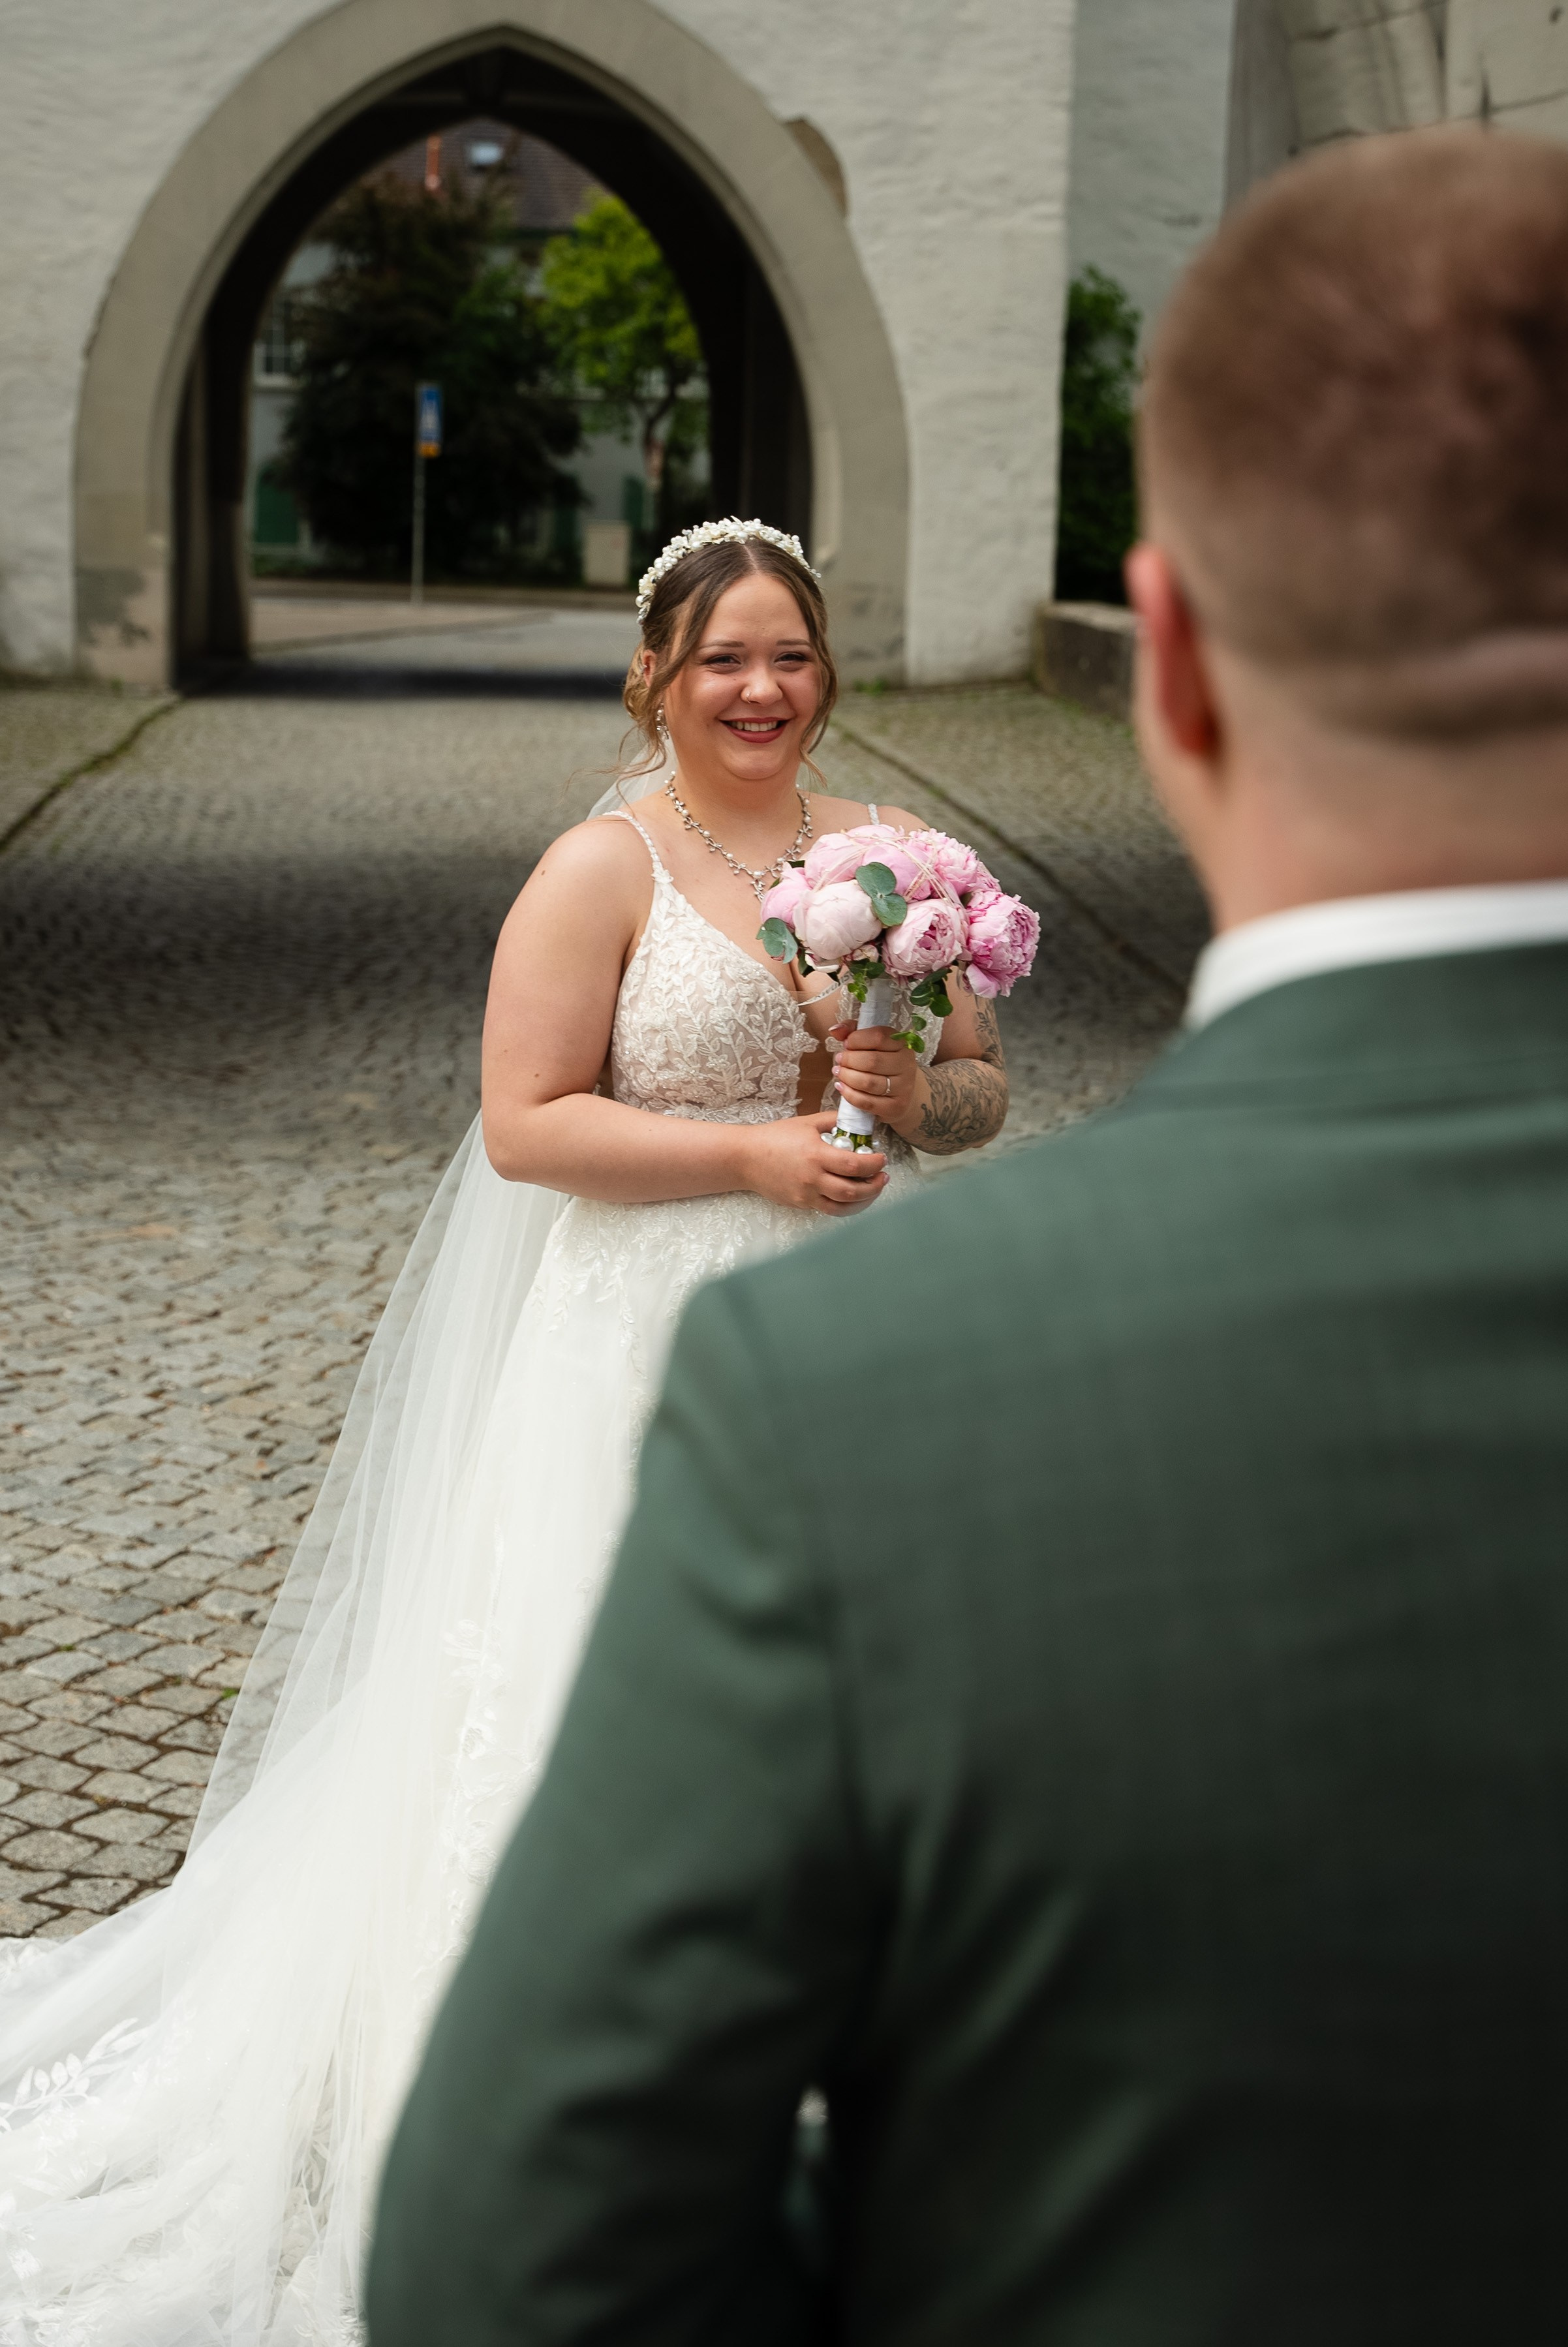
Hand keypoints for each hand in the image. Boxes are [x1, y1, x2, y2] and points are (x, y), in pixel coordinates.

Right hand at [739, 1113, 887, 1215]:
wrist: (746, 1157)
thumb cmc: (774, 1138)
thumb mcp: (805, 1123)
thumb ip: (831, 1120)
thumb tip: (854, 1120)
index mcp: (816, 1155)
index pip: (854, 1164)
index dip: (874, 1164)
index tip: (882, 1159)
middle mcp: (812, 1178)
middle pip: (853, 1191)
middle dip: (874, 1186)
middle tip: (882, 1177)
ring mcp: (806, 1194)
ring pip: (842, 1207)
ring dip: (863, 1201)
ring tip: (872, 1190)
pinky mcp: (800, 1204)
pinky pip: (827, 1209)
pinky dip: (844, 1205)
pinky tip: (851, 1196)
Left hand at [829, 1023, 923, 1132]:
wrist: (901, 1092)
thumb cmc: (882, 1064)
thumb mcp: (871, 1043)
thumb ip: (852, 1031)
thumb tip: (835, 1030)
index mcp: (902, 1044)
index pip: (878, 1037)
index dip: (856, 1040)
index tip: (846, 1044)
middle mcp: (906, 1064)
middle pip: (872, 1061)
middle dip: (849, 1060)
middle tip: (839, 1060)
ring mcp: (903, 1087)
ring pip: (869, 1082)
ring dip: (847, 1077)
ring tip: (839, 1073)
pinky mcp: (896, 1106)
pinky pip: (867, 1102)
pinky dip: (850, 1095)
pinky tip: (842, 1087)